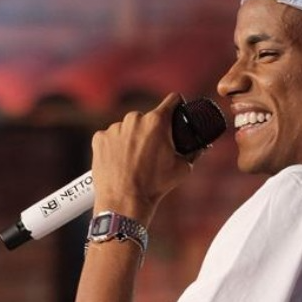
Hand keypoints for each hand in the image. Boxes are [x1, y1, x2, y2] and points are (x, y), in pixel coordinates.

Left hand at [90, 93, 201, 223]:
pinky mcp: (99, 138)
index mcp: (157, 122)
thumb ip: (194, 153)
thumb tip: (202, 147)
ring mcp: (114, 128)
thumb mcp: (183, 169)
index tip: (177, 112)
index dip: (178, 105)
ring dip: (133, 138)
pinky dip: (116, 147)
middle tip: (155, 151)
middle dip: (153, 130)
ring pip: (129, 128)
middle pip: (148, 118)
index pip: (173, 100)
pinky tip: (121, 162)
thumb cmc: (155, 185)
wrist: (125, 201)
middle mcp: (134, 119)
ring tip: (136, 161)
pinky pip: (111, 137)